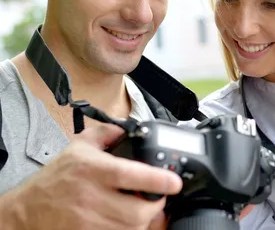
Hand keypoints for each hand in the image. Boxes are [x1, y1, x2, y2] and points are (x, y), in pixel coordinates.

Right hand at [0, 124, 182, 229]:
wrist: (25, 211)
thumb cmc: (55, 179)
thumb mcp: (79, 147)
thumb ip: (107, 133)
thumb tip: (131, 127)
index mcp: (92, 170)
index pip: (131, 175)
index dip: (158, 180)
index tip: (175, 182)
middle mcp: (91, 197)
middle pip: (138, 211)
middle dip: (156, 206)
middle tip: (159, 198)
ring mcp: (88, 221)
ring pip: (131, 228)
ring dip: (144, 221)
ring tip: (144, 210)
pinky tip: (129, 222)